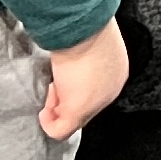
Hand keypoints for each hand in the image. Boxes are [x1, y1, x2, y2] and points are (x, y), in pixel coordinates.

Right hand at [39, 19, 131, 140]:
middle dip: (65, 99)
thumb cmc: (85, 29)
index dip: (74, 87)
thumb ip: (87, 60)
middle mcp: (111, 91)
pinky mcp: (78, 111)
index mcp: (116, 74)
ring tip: (52, 87)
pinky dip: (49, 124)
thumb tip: (73, 70)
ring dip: (56, 107)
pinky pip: (61, 130)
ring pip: (72, 119)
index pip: (94, 92)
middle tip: (54, 83)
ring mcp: (96, 103)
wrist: (84, 29)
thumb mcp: (91, 45)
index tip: (62, 76)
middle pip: (84, 106)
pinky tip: (44, 111)